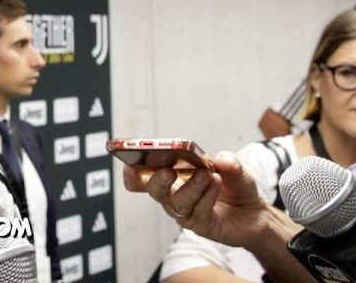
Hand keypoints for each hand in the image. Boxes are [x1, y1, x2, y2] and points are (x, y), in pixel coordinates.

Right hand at [123, 151, 271, 249]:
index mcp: (172, 177)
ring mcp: (185, 212)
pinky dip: (206, 196)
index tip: (130, 163)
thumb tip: (220, 159)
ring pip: (176, 202)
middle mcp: (173, 195)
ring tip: (207, 174)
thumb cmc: (235, 187)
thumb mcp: (235, 168)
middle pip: (154, 190)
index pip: (143, 176)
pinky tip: (216, 183)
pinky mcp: (201, 226)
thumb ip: (228, 161)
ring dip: (190, 186)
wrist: (256, 213)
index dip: (132, 172)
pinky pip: (197, 212)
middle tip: (169, 170)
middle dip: (158, 179)